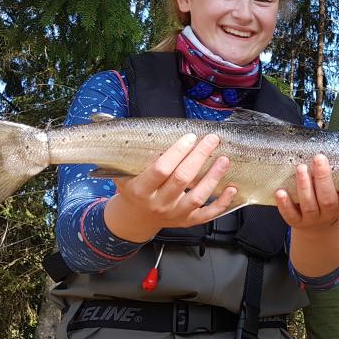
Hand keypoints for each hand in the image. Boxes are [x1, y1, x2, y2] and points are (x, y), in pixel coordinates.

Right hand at [105, 133, 237, 241]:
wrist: (134, 219)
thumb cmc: (131, 188)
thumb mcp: (121, 172)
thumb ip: (123, 151)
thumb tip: (105, 118)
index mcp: (140, 190)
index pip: (161, 169)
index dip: (177, 152)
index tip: (189, 136)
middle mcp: (157, 203)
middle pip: (182, 180)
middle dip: (199, 157)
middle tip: (211, 140)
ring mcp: (174, 214)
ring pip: (197, 197)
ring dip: (213, 178)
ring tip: (224, 159)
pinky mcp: (187, 221)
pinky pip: (207, 215)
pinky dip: (222, 203)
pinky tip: (232, 189)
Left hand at [279, 124, 338, 277]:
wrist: (317, 228)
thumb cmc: (331, 194)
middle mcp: (330, 210)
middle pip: (328, 198)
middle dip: (323, 178)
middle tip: (319, 158)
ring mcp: (313, 217)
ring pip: (310, 204)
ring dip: (304, 186)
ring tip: (300, 168)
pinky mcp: (297, 221)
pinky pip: (290, 215)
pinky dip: (285, 204)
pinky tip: (280, 192)